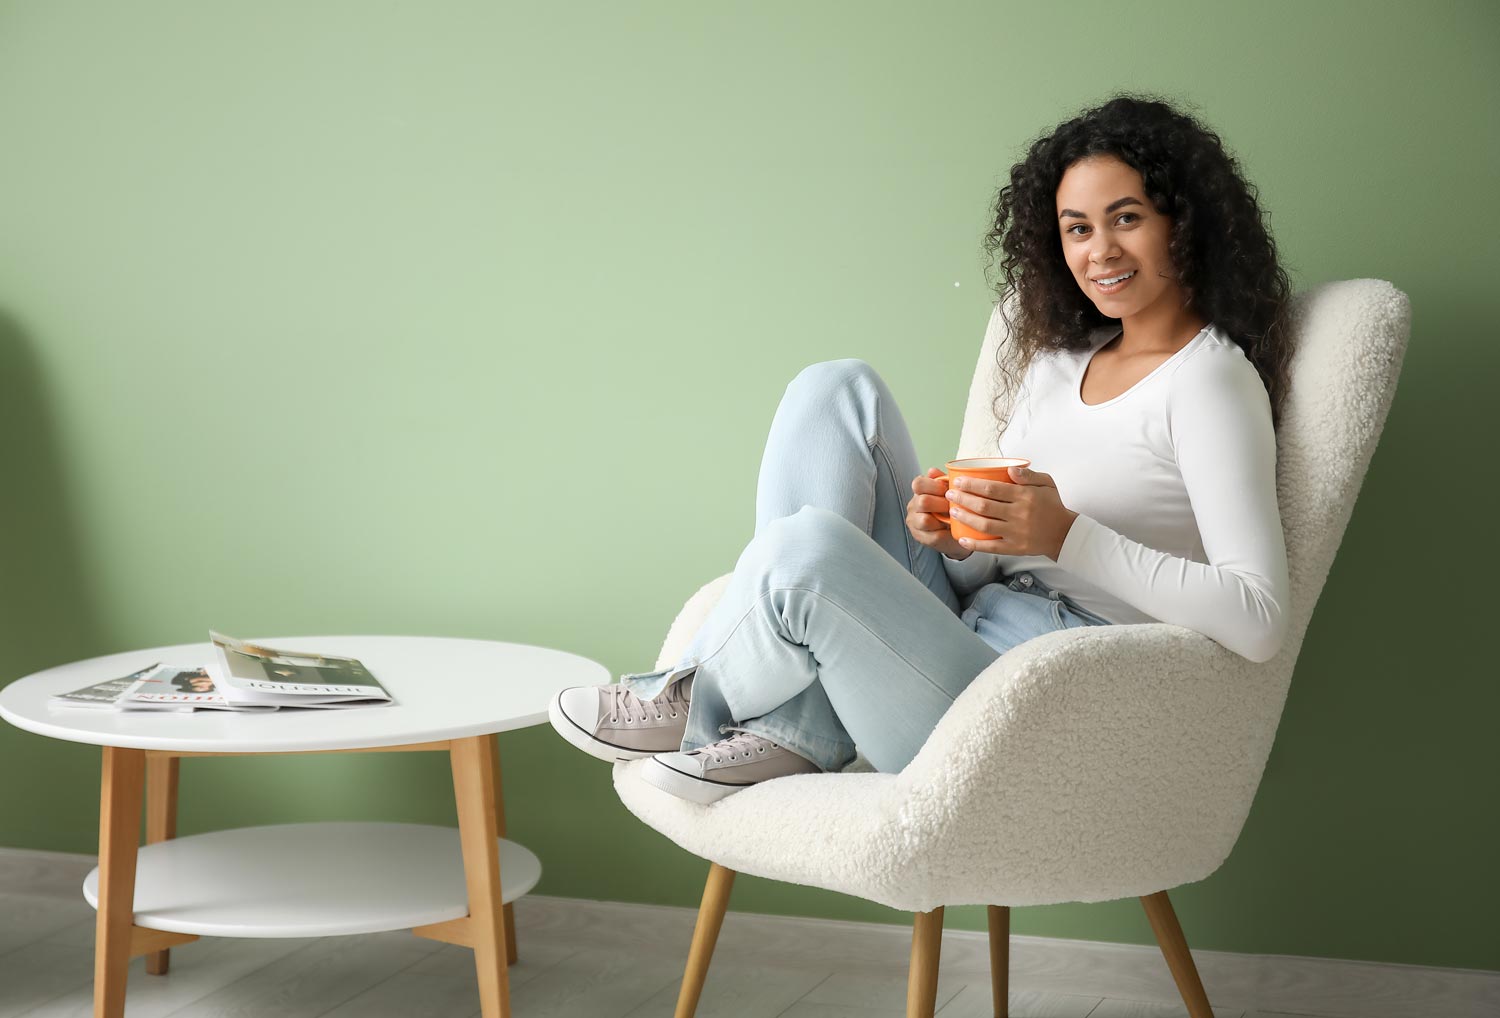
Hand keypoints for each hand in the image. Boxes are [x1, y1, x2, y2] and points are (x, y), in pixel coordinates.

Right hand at [906, 467, 970, 558]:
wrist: (956, 532)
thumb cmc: (952, 508)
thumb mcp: (950, 492)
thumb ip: (943, 480)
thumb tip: (932, 471)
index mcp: (919, 492)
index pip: (918, 483)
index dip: (934, 486)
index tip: (947, 489)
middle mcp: (913, 506)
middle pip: (923, 501)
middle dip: (942, 503)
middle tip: (954, 506)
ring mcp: (915, 523)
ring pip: (925, 520)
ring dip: (943, 519)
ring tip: (953, 518)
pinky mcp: (921, 538)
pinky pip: (934, 536)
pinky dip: (946, 533)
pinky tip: (952, 529)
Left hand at [943, 465, 1078, 559]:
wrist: (1064, 533)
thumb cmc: (1052, 505)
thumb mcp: (1046, 483)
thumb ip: (1028, 474)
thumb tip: (1010, 468)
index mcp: (1025, 496)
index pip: (993, 488)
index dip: (972, 484)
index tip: (958, 481)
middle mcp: (1020, 514)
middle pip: (984, 506)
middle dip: (963, 499)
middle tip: (949, 494)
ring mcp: (1017, 533)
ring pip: (985, 525)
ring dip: (965, 518)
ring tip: (952, 511)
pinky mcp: (1016, 548)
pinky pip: (992, 547)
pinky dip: (975, 544)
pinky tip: (961, 539)